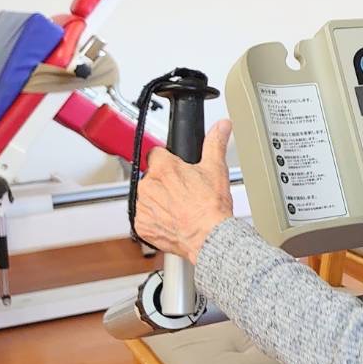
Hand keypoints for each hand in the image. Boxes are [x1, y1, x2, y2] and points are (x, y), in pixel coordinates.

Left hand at [134, 120, 234, 262]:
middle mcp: (147, 186)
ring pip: (148, 197)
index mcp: (163, 168)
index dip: (171, 162)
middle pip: (153, 177)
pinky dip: (156, 219)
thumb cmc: (211, 208)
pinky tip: (173, 220)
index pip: (157, 154)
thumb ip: (215, 143)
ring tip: (181, 208)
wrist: (208, 237)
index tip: (179, 171)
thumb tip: (221, 125)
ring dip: (160, 201)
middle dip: (166, 183)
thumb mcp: (216, 170)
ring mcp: (143, 207)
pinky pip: (145, 218)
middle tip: (185, 192)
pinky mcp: (141, 225)